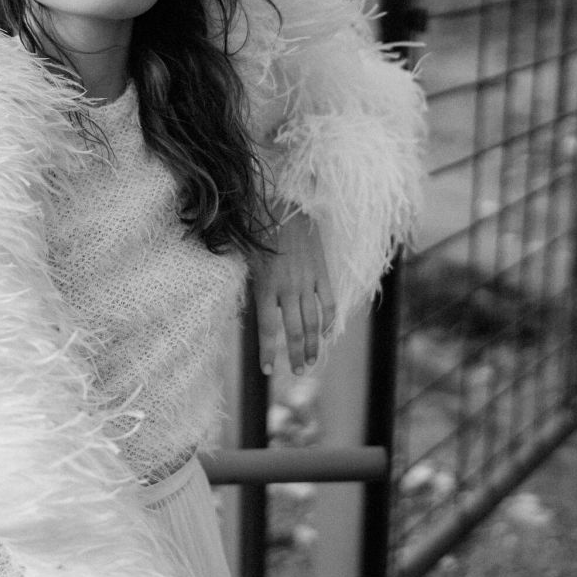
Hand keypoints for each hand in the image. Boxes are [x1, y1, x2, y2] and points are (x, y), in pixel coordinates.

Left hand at [248, 210, 335, 373]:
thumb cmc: (257, 231)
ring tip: (311, 361)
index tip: (268, 371)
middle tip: (297, 372)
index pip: (268, 329)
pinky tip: (326, 334)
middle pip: (295, 331)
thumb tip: (256, 314)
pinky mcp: (321, 271)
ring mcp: (307, 281)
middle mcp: (288, 288)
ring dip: (313, 344)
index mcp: (265, 286)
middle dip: (295, 355)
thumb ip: (254, 289)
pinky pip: (328, 302)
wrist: (284, 203)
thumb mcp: (247, 262)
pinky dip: (328, 321)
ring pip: (313, 322)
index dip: (268, 352)